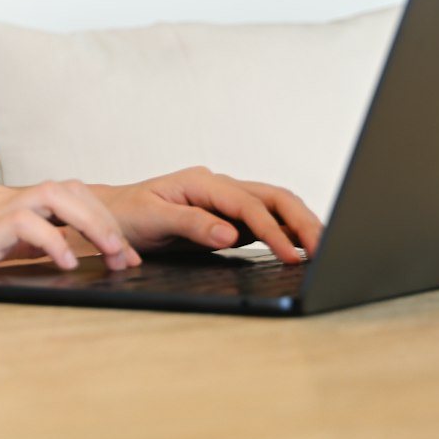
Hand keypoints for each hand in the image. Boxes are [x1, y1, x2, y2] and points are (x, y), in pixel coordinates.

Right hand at [0, 180, 143, 288]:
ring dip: (93, 224)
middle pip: (71, 189)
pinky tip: (65, 265)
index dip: (100, 220)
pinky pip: (26, 223)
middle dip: (107, 221)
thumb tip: (51, 266)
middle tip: (126, 258)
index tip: (121, 254)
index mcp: (2, 207)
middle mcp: (0, 202)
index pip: (65, 197)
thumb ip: (10, 252)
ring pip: (58, 196)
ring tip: (110, 256)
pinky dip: (54, 242)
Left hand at [98, 167, 321, 264]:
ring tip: (325, 248)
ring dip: (301, 224)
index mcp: (203, 182)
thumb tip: (230, 234)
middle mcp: (220, 187)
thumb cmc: (128, 214)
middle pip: (273, 197)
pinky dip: (288, 231)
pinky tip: (304, 246)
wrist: (113, 214)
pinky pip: (266, 220)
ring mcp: (227, 201)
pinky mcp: (230, 218)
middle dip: (302, 221)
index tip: (290, 256)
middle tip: (325, 250)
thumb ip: (191, 223)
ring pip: (276, 206)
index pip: (248, 204)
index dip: (272, 231)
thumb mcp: (153, 219)